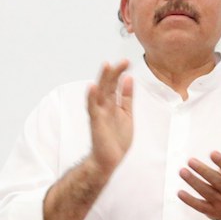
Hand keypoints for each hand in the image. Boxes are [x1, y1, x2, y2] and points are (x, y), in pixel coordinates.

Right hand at [87, 60, 133, 175]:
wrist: (110, 159)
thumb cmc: (117, 138)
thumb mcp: (127, 114)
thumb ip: (126, 97)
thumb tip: (128, 79)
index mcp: (113, 104)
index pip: (115, 84)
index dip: (121, 73)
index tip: (128, 62)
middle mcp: (105, 106)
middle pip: (108, 85)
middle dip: (115, 72)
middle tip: (124, 61)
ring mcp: (99, 113)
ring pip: (100, 93)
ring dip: (103, 79)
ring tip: (106, 65)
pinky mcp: (96, 122)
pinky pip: (93, 108)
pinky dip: (92, 97)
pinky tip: (93, 86)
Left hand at [178, 118, 220, 219]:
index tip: (212, 153)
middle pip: (216, 180)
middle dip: (203, 171)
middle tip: (189, 160)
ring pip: (206, 192)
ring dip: (194, 182)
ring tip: (182, 171)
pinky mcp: (212, 211)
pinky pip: (200, 206)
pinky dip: (190, 200)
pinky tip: (180, 192)